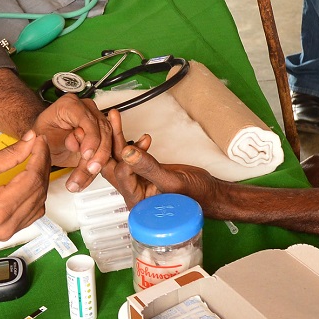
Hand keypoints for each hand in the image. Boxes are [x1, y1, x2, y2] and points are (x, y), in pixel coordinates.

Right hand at [0, 132, 49, 241]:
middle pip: (39, 192)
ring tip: (35, 160)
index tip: (40, 140)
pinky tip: (29, 180)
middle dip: (42, 166)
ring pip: (39, 204)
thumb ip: (7, 154)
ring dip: (40, 181)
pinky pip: (31, 214)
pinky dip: (34, 196)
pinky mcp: (6, 234)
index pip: (33, 179)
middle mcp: (7, 225)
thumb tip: (30, 141)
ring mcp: (7, 232)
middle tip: (39, 146)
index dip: (40, 156)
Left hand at [32, 94, 112, 191]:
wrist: (45, 139)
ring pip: (107, 143)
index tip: (87, 154)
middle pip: (102, 131)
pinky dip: (96, 168)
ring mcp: (96, 122)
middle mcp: (87, 110)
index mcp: (70, 104)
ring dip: (97, 164)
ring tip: (81, 180)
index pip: (88, 120)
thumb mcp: (45, 137)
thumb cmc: (43, 134)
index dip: (90, 138)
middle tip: (90, 170)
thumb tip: (76, 144)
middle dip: (98, 154)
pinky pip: (105, 152)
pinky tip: (85, 180)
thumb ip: (60, 139)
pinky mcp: (102, 136)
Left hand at [103, 108, 218, 207]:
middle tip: (108, 121)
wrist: (210, 193)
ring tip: (115, 117)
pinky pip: (131, 156)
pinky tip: (135, 133)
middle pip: (113, 166)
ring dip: (118, 138)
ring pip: (120, 158)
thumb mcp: (172, 181)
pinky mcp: (144, 172)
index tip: (141, 144)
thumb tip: (127, 153)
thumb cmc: (197, 196)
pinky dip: (130, 143)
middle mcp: (133, 192)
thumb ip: (149, 168)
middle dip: (111, 142)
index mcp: (137, 202)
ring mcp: (137, 181)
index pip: (122, 176)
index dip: (129, 158)